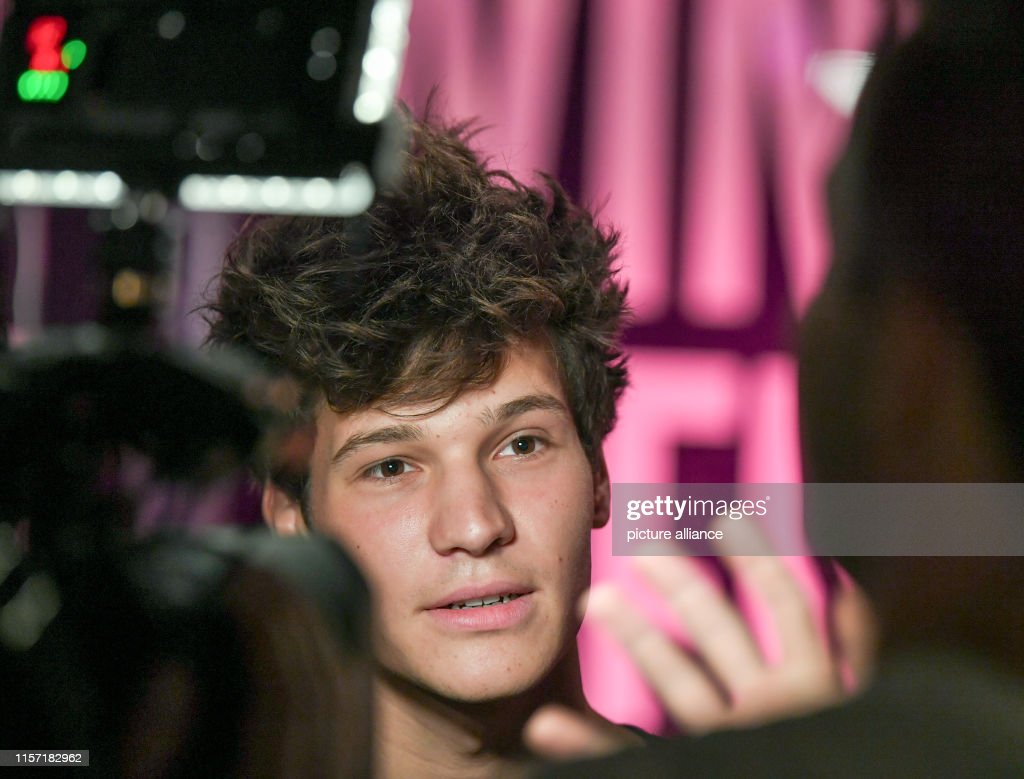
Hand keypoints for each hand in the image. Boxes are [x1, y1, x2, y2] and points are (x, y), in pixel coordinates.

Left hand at [525, 552, 875, 759]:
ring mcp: (732, 740)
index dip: (759, 557)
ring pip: (679, 684)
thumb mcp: (850, 699)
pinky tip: (545, 726)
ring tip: (595, 598)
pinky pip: (629, 755)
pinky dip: (585, 744)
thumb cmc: (833, 751)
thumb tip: (846, 586)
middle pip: (720, 628)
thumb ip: (851, 648)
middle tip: (640, 542)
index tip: (728, 517)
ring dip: (636, 637)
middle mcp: (772, 709)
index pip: (785, 606)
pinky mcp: (693, 773)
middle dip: (679, 580)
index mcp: (813, 685)